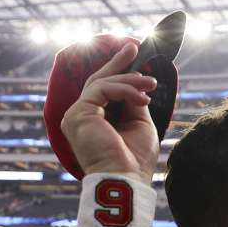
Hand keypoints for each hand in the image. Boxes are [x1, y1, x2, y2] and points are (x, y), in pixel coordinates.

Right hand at [60, 43, 159, 183]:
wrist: (126, 179)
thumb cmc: (134, 159)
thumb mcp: (139, 123)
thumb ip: (134, 101)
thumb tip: (137, 83)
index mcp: (93, 121)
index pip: (103, 90)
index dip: (117, 71)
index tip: (133, 54)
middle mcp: (80, 116)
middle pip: (98, 81)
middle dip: (118, 64)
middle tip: (133, 47)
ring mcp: (77, 114)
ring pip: (103, 83)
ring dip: (130, 80)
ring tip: (151, 85)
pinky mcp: (79, 112)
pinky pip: (103, 89)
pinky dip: (125, 88)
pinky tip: (141, 97)